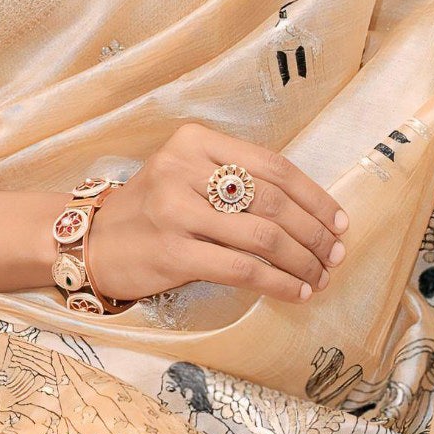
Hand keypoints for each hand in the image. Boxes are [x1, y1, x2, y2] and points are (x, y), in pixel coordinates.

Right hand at [84, 123, 350, 304]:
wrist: (93, 242)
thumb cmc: (154, 211)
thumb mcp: (188, 176)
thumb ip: (238, 181)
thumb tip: (312, 213)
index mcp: (195, 141)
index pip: (273, 165)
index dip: (314, 197)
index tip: (340, 222)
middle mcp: (183, 168)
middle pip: (274, 201)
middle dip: (315, 233)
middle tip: (336, 255)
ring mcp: (175, 210)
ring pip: (263, 236)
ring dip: (302, 261)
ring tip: (320, 277)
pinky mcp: (172, 252)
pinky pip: (242, 268)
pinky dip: (277, 283)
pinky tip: (295, 292)